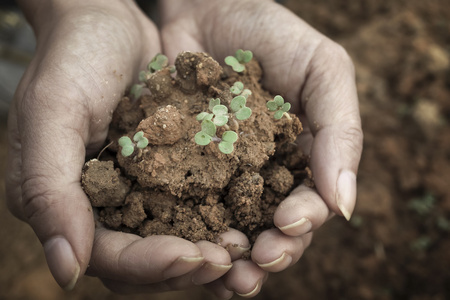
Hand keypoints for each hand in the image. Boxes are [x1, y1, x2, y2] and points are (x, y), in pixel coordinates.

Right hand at [6, 0, 234, 292]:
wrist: (105, 22)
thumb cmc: (71, 59)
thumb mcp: (52, 115)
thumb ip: (49, 192)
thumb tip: (67, 274)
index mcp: (71, 205)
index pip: (111, 256)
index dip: (151, 264)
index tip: (195, 256)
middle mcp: (107, 207)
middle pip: (149, 259)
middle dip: (191, 265)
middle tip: (234, 260)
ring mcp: (141, 189)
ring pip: (178, 238)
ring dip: (214, 248)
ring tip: (252, 248)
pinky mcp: (170, 170)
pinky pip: (198, 202)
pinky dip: (224, 214)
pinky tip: (253, 214)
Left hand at [159, 0, 362, 296]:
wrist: (206, 8)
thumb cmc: (271, 35)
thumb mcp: (323, 70)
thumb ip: (341, 132)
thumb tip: (346, 206)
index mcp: (300, 162)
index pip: (308, 206)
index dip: (301, 222)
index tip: (288, 226)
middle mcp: (262, 178)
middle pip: (268, 230)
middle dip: (265, 252)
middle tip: (253, 264)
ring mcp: (219, 178)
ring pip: (228, 231)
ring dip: (227, 257)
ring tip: (220, 272)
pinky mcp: (179, 172)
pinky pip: (182, 210)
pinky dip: (185, 233)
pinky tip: (181, 249)